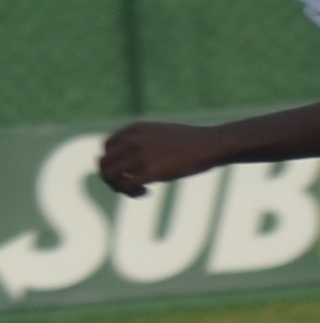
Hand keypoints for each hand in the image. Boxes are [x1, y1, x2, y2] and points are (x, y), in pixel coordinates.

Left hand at [96, 122, 219, 196]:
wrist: (212, 144)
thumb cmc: (193, 141)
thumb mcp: (163, 133)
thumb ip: (145, 141)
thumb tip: (137, 159)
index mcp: (135, 129)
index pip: (106, 147)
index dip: (113, 162)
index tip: (128, 171)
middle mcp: (133, 140)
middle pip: (103, 162)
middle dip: (111, 177)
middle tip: (127, 185)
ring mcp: (141, 155)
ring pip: (109, 175)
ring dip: (118, 187)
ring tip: (136, 190)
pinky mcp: (151, 171)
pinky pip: (125, 186)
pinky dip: (131, 193)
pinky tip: (146, 192)